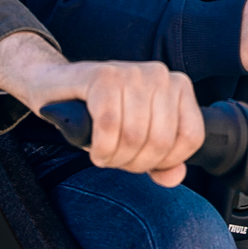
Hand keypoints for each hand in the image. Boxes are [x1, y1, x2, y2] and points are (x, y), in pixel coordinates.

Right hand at [0, 32, 202, 186]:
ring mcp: (132, 72)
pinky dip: (102, 147)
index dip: (168, 161)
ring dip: (116, 157)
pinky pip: (110, 125)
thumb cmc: (102, 115)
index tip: (144, 161)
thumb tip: (174, 177)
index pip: (191, 138)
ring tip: (105, 155)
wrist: (56, 86)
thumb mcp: (139, 141)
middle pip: (162, 141)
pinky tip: (96, 150)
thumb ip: (163, 162)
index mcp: (179, 87)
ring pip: (135, 135)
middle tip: (117, 161)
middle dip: (136, 163)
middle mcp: (160, 75)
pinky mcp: (103, 75)